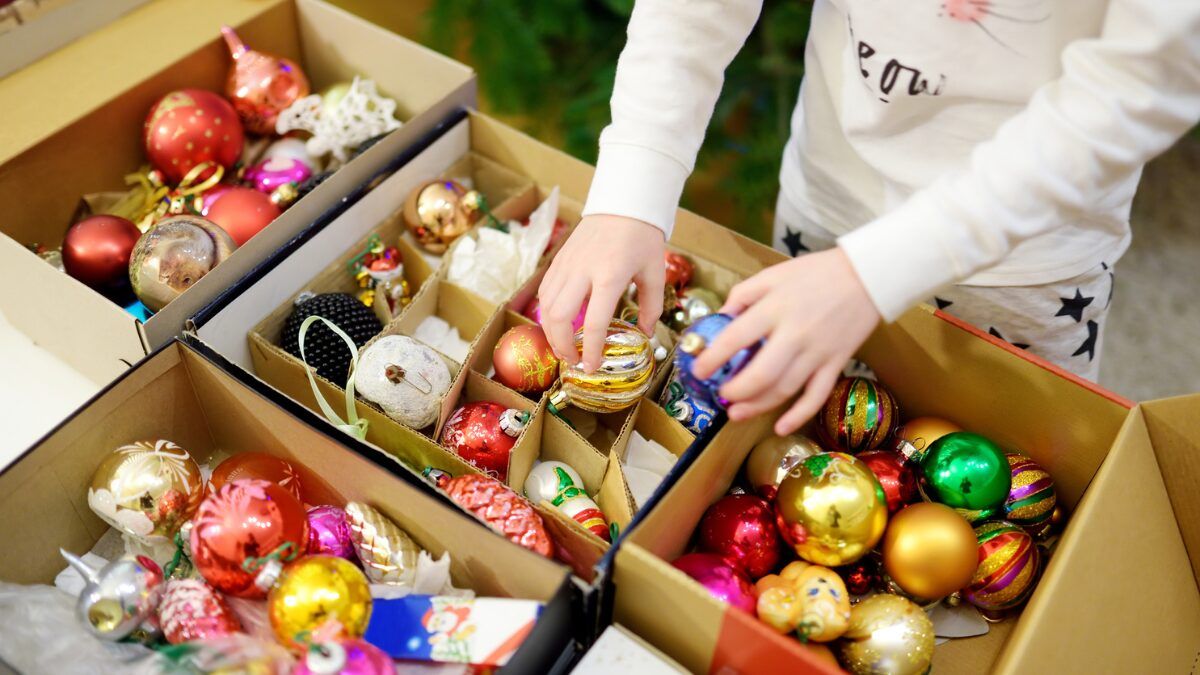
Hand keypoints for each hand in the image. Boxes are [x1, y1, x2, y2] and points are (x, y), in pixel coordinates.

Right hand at [538, 214, 666, 370]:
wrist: (623, 203)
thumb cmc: (642, 237)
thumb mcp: (654, 272)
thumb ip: (651, 306)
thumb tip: (645, 334)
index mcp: (609, 276)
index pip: (593, 322)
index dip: (590, 350)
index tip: (591, 367)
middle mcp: (582, 271)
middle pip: (559, 317)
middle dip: (562, 345)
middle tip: (573, 361)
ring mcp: (567, 264)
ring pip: (546, 306)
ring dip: (551, 332)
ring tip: (564, 348)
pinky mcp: (558, 259)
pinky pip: (545, 292)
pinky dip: (547, 312)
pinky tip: (557, 324)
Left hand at [691, 248, 880, 434]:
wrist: (868, 275)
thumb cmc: (817, 273)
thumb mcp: (773, 274)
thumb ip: (743, 294)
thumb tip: (721, 317)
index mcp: (775, 308)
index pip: (735, 339)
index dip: (712, 359)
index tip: (698, 371)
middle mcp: (795, 334)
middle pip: (760, 374)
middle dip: (735, 391)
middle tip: (721, 396)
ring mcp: (817, 352)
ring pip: (784, 390)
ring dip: (757, 407)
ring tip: (736, 413)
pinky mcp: (836, 363)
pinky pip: (816, 396)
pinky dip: (799, 416)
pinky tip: (780, 427)